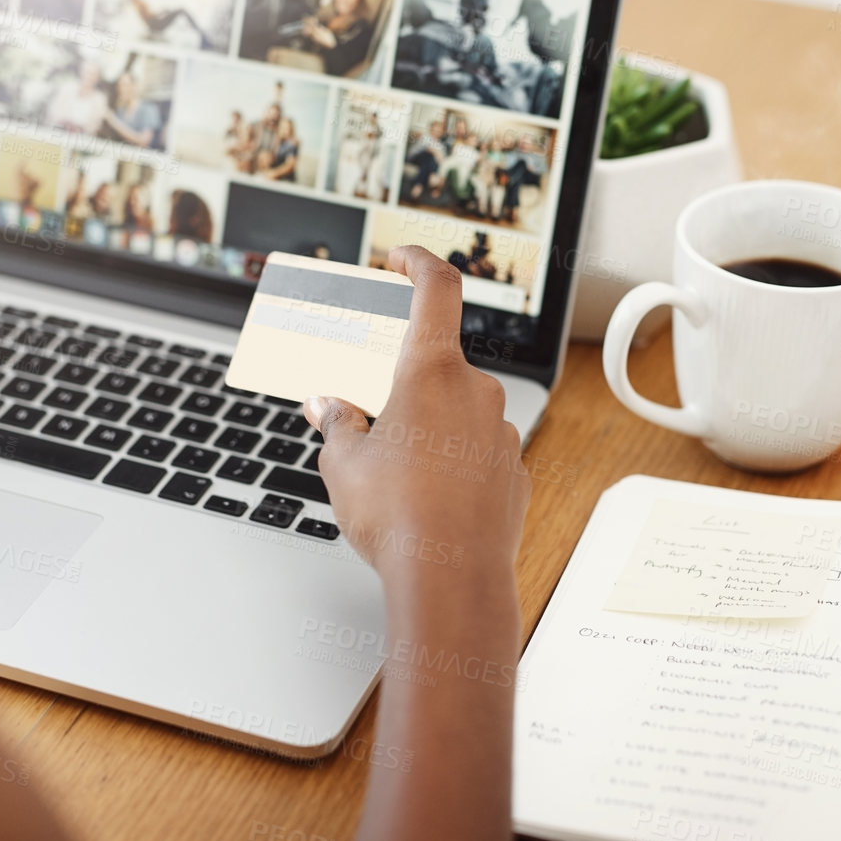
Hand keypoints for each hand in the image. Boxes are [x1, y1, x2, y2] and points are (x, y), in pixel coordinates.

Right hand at [303, 247, 529, 591]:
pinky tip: (424, 499)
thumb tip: (328, 405)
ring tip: (390, 474)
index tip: (401, 259)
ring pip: (456, 413)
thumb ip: (337, 422)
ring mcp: (500, 433)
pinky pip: (474, 452)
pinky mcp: (512, 472)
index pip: (436, 288)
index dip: (418, 262)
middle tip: (367, 413)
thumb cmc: (397, 517)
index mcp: (431, 372)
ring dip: (424, 428)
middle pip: (435, 366)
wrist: (451, 581)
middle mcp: (476, 392)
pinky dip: (449, 463)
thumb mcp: (344, 463)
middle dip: (399, 384)